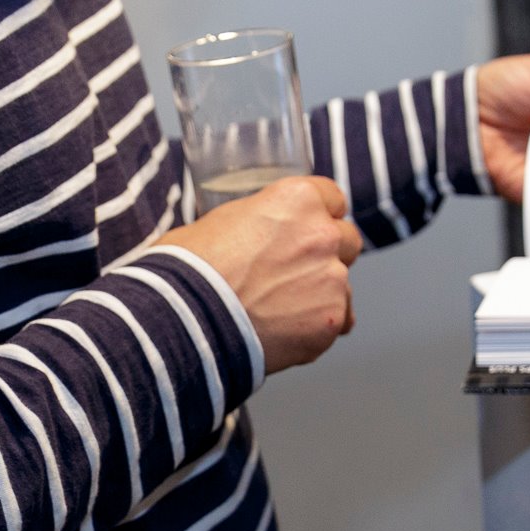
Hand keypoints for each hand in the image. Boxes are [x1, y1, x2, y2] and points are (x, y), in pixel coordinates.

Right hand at [155, 176, 363, 373]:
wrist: (183, 320)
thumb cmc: (189, 268)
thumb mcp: (219, 221)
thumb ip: (256, 222)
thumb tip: (252, 233)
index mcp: (298, 199)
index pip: (334, 198)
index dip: (319, 215)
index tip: (308, 230)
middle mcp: (323, 234)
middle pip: (346, 240)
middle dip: (327, 254)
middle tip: (294, 273)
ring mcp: (331, 279)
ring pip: (342, 284)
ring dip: (320, 293)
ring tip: (280, 310)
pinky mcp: (330, 319)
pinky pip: (337, 320)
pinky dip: (316, 327)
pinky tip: (285, 332)